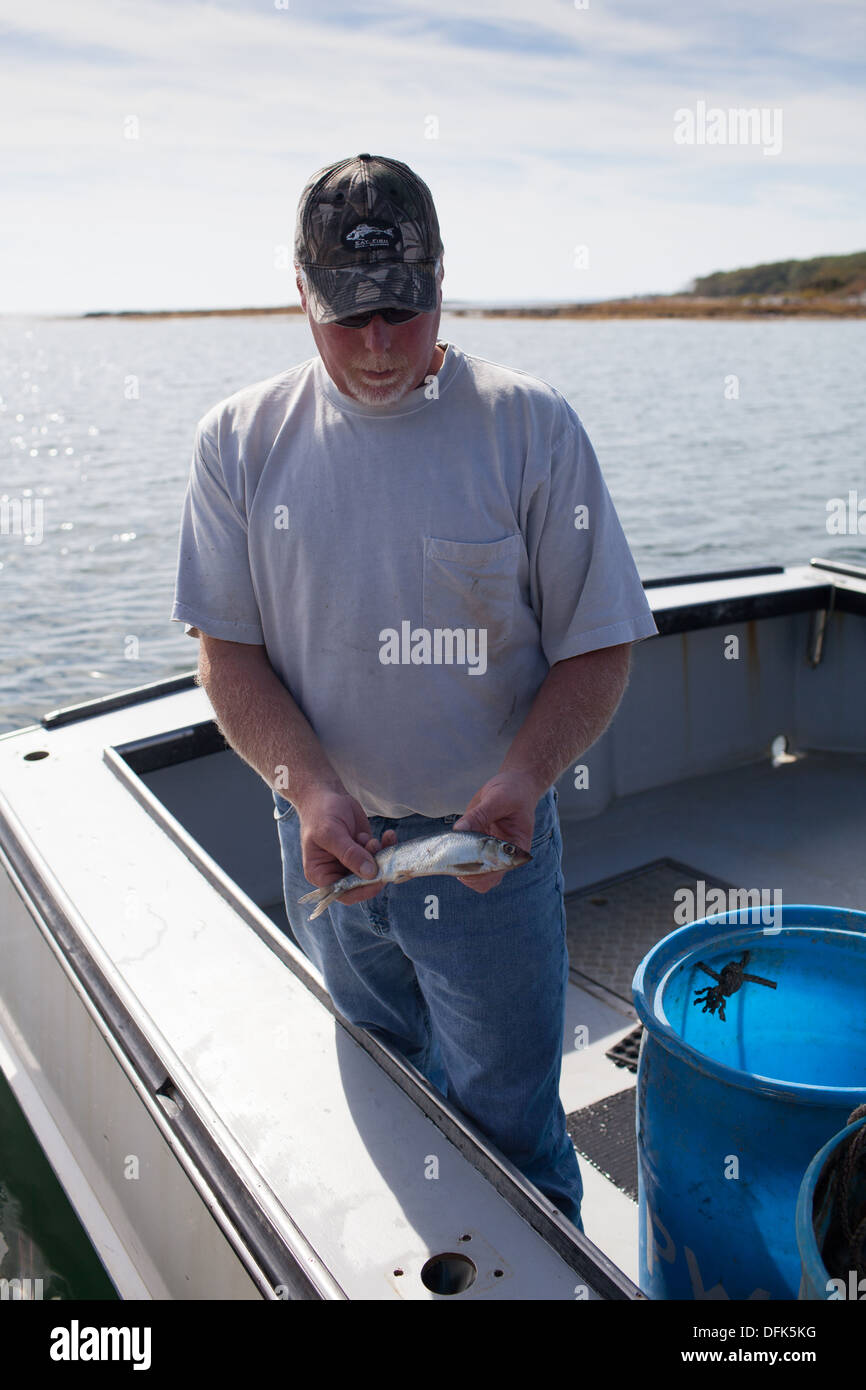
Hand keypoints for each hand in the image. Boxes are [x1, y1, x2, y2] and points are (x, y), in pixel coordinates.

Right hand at [293, 787, 396, 906]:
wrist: (326, 794)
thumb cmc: (320, 812)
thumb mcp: (331, 832)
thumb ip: (349, 854)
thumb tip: (369, 873)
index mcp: (321, 873)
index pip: (344, 893)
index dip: (362, 890)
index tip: (378, 878)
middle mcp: (337, 871)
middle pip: (362, 882)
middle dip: (374, 868)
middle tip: (378, 850)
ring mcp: (352, 861)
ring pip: (375, 868)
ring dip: (378, 855)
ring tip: (369, 838)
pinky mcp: (364, 850)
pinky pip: (380, 855)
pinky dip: (386, 846)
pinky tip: (387, 834)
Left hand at [451, 770, 539, 892]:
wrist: (514, 784)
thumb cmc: (513, 791)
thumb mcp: (498, 799)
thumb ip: (480, 815)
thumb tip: (459, 829)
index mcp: (516, 848)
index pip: (499, 870)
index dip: (481, 872)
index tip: (465, 860)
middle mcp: (503, 855)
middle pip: (485, 880)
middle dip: (467, 874)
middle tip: (453, 860)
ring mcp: (489, 851)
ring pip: (473, 874)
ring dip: (459, 868)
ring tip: (452, 850)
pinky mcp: (477, 844)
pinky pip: (465, 858)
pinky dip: (455, 856)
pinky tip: (451, 843)